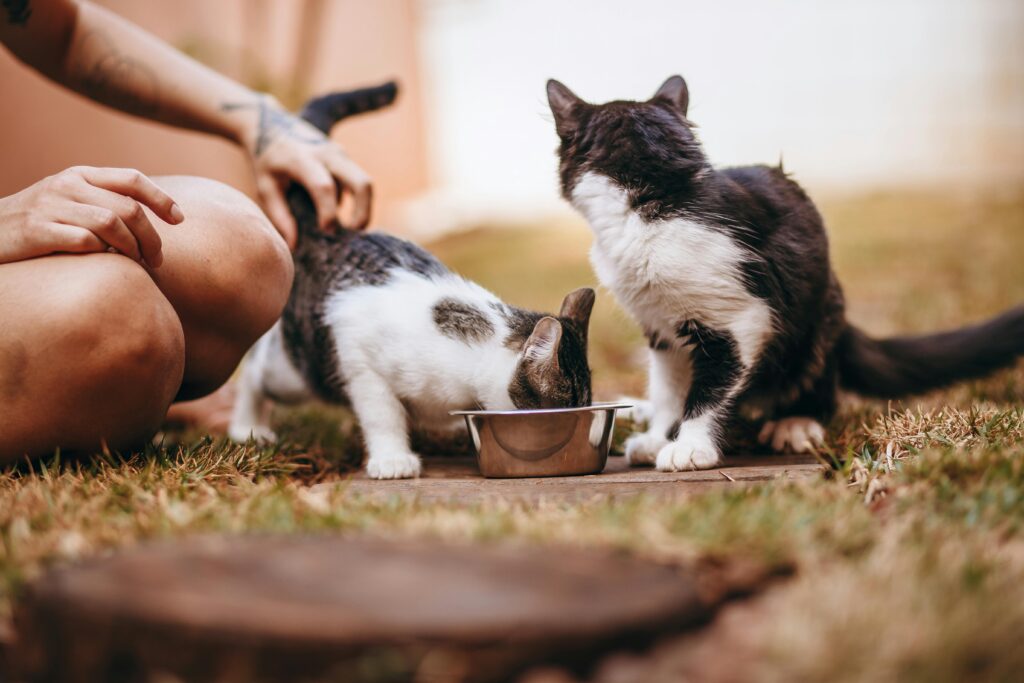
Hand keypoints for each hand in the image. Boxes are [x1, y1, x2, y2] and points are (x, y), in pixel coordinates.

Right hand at [0, 166, 183, 267]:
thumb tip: (149, 220)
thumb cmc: (36, 224)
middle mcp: (66, 185)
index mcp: (79, 175)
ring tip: (139, 265)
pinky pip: (85, 242)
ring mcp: (50, 206)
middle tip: (158, 260)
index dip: (161, 199)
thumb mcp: (68, 202)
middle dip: (152, 237)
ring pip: (111, 224)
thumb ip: (102, 203)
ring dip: (133, 249)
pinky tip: (105, 264)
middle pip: (129, 208)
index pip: (132, 179)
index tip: (180, 220)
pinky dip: (102, 255)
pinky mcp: (37, 231)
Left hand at [239, 97, 372, 247]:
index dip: (329, 212)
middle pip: (362, 183)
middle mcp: (327, 154)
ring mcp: (340, 153)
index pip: (324, 187)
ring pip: (365, 183)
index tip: (326, 231)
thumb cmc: (266, 160)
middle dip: (364, 212)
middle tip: (353, 233)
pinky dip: (355, 201)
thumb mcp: (265, 187)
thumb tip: (294, 245)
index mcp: (302, 160)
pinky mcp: (344, 156)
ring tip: (349, 228)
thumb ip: (280, 215)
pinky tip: (336, 212)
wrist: (271, 124)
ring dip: (363, 208)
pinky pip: (357, 181)